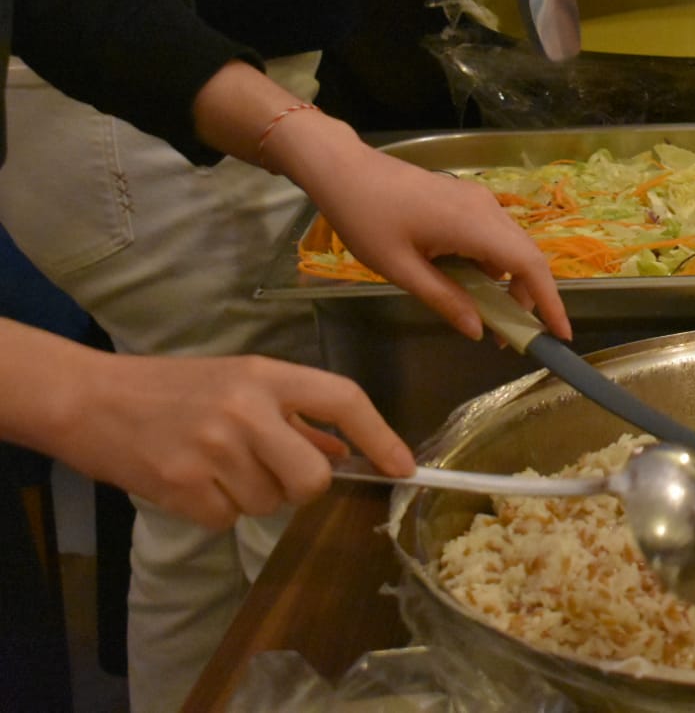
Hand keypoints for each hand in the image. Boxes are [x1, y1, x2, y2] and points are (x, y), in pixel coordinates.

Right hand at [56, 349, 412, 530]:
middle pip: (312, 478)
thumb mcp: (239, 382)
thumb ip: (293, 416)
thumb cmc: (172, 388)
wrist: (89, 398)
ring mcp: (213, 449)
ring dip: (249, 495)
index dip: (379, 436)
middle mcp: (246, 410)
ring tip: (214, 464)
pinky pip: (226, 520)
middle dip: (301, 487)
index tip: (403, 467)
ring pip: (268, 503)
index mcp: (266, 375)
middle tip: (272, 472)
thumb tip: (343, 452)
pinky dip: (213, 510)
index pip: (344, 399)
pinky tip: (189, 481)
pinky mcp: (181, 487)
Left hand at [299, 143, 572, 341]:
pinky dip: (490, 265)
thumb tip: (478, 330)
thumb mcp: (401, 270)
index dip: (549, 301)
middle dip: (527, 298)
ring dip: (506, 282)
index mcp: (473, 224)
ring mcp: (478, 200)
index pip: (529, 265)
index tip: (560, 333)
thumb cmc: (366, 219)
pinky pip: (492, 237)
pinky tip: (468, 284)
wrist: (344, 170)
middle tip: (510, 335)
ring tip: (485, 315)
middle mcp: (486, 209)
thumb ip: (445, 300)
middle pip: (526, 257)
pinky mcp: (466, 199)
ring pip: (510, 247)